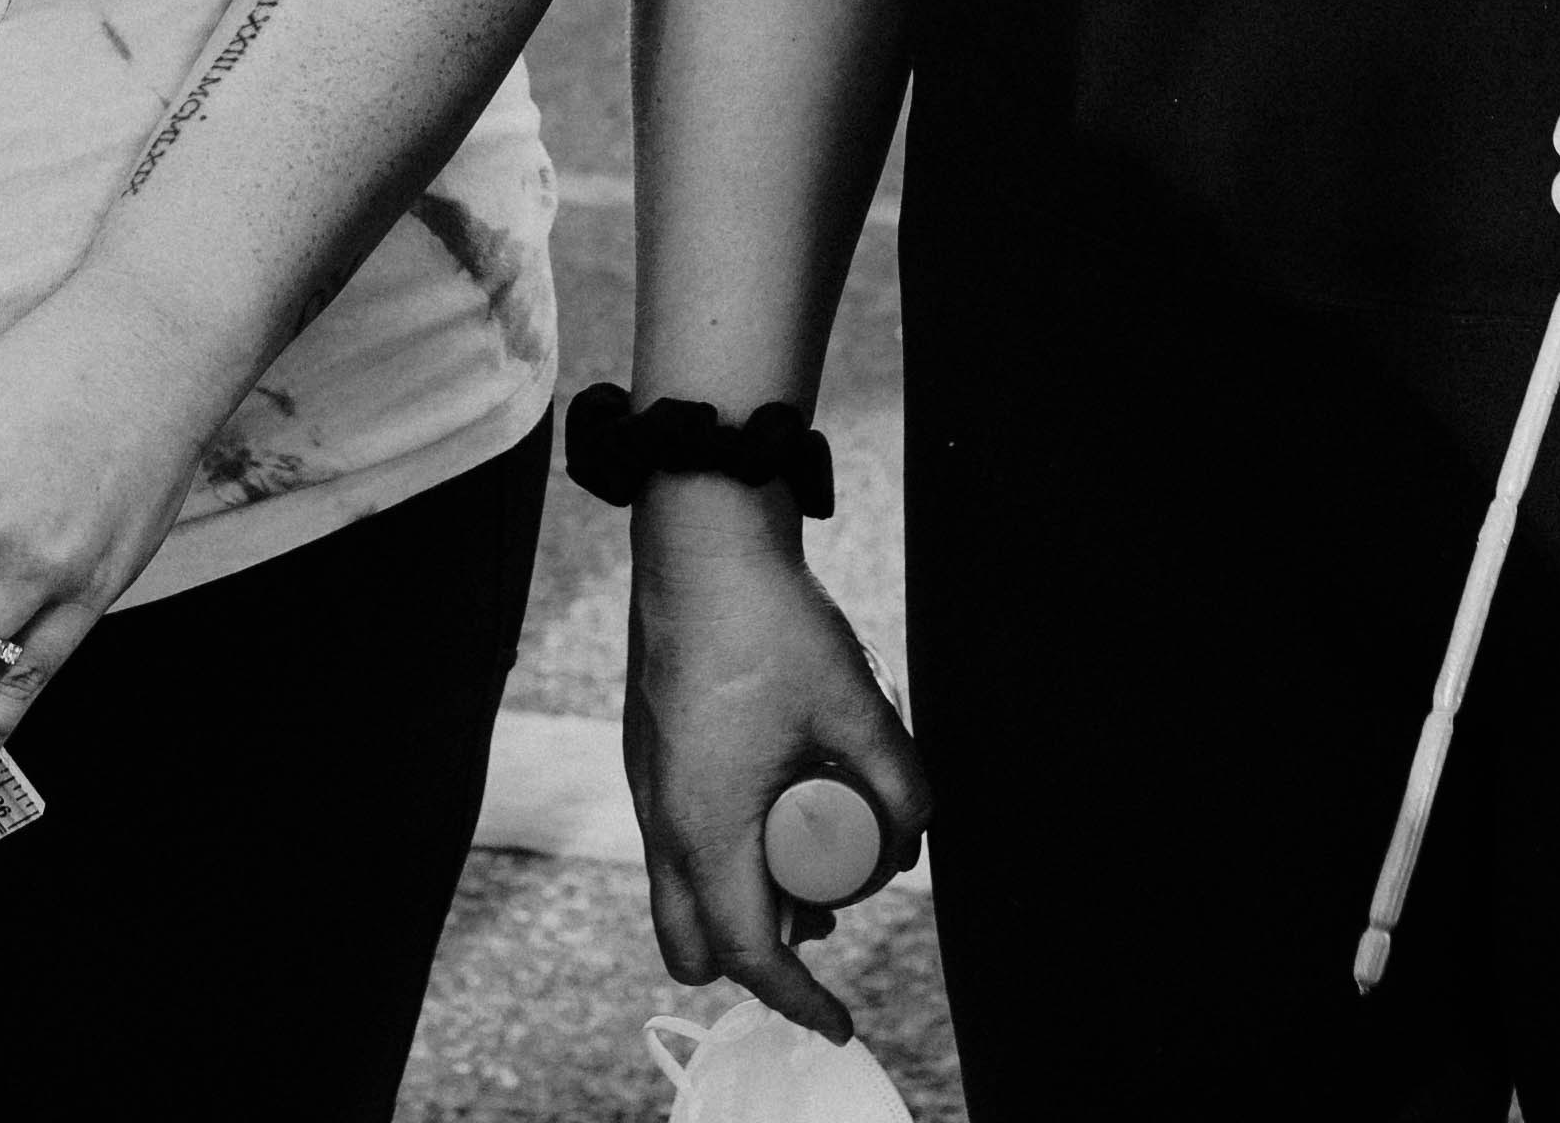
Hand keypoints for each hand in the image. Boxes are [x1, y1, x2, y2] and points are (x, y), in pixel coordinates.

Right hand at [626, 483, 927, 1043]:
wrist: (700, 541)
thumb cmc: (770, 621)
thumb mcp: (860, 708)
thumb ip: (900, 787)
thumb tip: (912, 841)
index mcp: (704, 823)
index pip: (747, 952)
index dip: (797, 999)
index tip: (838, 1019)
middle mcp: (662, 818)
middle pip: (693, 943)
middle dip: (758, 955)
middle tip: (825, 914)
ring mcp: (647, 788)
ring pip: (685, 892)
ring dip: (746, 895)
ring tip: (816, 838)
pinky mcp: (650, 760)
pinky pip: (681, 841)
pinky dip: (728, 850)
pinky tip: (782, 795)